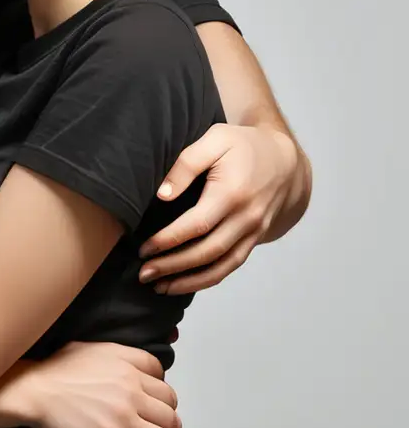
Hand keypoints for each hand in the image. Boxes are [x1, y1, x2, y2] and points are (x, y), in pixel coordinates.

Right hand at [0, 342, 180, 427]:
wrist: (35, 390)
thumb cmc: (55, 369)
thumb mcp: (90, 349)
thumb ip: (117, 356)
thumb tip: (130, 366)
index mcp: (125, 362)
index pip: (162, 376)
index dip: (159, 389)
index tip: (151, 399)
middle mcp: (130, 386)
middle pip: (169, 408)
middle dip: (165, 418)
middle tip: (154, 425)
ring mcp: (123, 414)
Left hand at [138, 123, 297, 294]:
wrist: (284, 161)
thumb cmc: (243, 146)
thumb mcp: (215, 140)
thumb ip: (186, 164)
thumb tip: (162, 195)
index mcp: (232, 193)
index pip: (196, 225)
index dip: (169, 240)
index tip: (144, 248)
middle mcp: (246, 218)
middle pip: (207, 252)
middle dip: (173, 266)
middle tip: (143, 274)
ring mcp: (252, 232)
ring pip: (221, 266)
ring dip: (189, 281)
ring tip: (159, 287)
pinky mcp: (253, 240)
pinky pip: (231, 265)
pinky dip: (207, 278)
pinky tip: (184, 283)